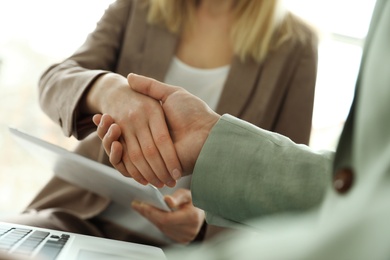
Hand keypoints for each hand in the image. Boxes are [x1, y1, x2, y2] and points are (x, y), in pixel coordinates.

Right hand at [94, 74, 219, 185]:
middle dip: (108, 131)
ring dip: (110, 141)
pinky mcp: (154, 168)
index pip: (127, 126)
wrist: (208, 133)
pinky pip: (131, 166)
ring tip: (104, 128)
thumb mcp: (171, 94)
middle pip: (121, 140)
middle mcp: (150, 142)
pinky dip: (119, 157)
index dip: (113, 122)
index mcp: (153, 127)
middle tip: (99, 119)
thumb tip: (129, 77)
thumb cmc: (193, 112)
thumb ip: (151, 87)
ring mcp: (152, 156)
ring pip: (123, 153)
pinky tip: (113, 144)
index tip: (102, 114)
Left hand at [132, 188, 204, 243]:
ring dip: (151, 218)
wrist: (203, 212)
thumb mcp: (188, 194)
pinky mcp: (182, 240)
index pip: (166, 218)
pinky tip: (151, 215)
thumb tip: (167, 200)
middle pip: (162, 224)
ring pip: (162, 228)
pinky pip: (165, 231)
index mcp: (192, 218)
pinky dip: (157, 222)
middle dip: (148, 213)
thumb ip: (177, 197)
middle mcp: (189, 230)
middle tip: (137, 205)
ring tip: (142, 208)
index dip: (152, 212)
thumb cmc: (195, 201)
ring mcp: (186, 237)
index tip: (141, 205)